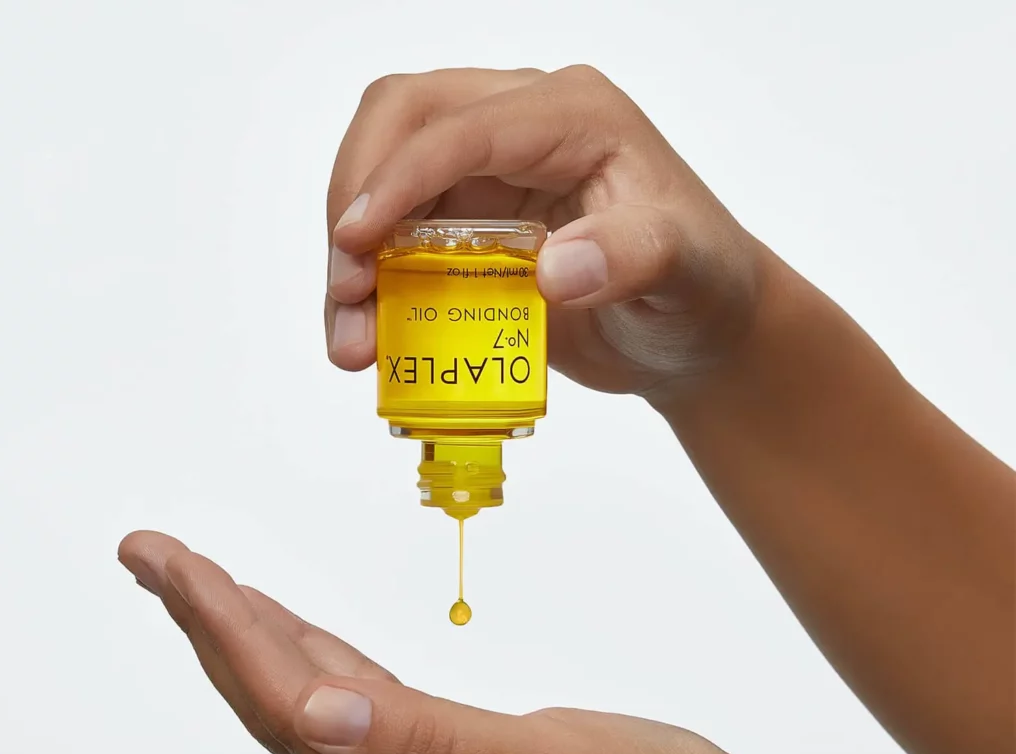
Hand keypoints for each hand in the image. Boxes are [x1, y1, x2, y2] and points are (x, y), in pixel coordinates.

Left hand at [118, 530, 763, 753]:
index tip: (172, 562)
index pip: (287, 708)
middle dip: (210, 627)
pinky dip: (319, 661)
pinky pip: (363, 710)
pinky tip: (299, 634)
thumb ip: (426, 741)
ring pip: (313, 706)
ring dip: (253, 642)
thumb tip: (313, 710)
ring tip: (203, 583)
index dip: (223, 631)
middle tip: (154, 555)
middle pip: (279, 707)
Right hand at [325, 65, 763, 395]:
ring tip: (353, 342)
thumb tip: (555, 270)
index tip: (358, 241)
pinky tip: (372, 339)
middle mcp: (521, 131)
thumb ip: (634, 257)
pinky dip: (373, 290)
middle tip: (349, 288)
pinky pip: (397, 242)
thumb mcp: (687, 269)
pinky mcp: (468, 228)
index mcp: (572, 115)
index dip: (400, 177)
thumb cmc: (701, 286)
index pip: (464, 124)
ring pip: (384, 186)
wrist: (694, 330)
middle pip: (401, 125)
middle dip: (357, 203)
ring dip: (352, 260)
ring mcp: (489, 177)